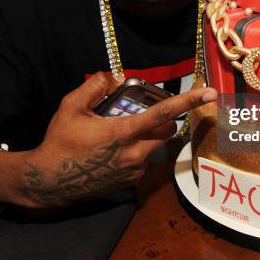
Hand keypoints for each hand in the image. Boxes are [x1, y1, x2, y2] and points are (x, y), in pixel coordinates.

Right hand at [18, 72, 216, 208]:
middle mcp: (135, 152)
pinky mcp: (131, 182)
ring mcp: (135, 170)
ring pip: (158, 146)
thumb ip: (94, 87)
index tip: (209, 92)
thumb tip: (112, 77)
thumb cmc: (60, 142)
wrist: (49, 182)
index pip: (164, 113)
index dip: (189, 101)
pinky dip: (139, 151)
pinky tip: (116, 151)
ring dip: (150, 136)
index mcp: (124, 132)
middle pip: (168, 131)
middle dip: (165, 120)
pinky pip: (146, 161)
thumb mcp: (71, 107)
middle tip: (144, 113)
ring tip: (123, 134)